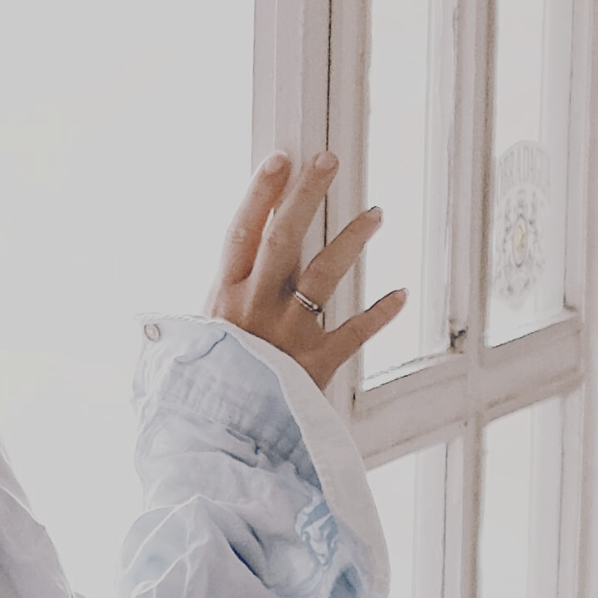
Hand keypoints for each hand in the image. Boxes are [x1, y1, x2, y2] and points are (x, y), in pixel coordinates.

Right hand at [207, 151, 406, 389]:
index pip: (243, 230)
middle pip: (284, 237)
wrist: (222, 438)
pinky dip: (379, 315)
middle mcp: (256, 307)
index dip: (260, 192)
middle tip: (328, 161)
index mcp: (224, 296)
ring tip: (376, 214)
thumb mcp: (197, 334)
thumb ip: (220, 295)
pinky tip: (400, 294)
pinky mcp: (316, 365)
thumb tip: (231, 258)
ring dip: (351, 240)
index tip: (280, 159)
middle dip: (306, 194)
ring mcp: (288, 334)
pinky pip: (354, 334)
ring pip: (323, 275)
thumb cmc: (208, 382)